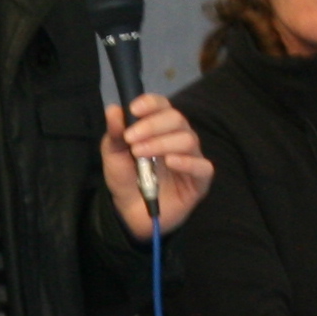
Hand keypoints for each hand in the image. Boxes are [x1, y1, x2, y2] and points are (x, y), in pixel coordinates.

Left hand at [103, 94, 214, 236]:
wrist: (129, 211)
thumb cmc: (126, 178)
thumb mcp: (114, 154)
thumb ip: (115, 133)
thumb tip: (113, 109)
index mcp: (159, 126)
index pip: (162, 105)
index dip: (151, 104)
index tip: (133, 110)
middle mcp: (178, 137)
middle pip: (176, 119)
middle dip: (152, 126)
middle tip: (131, 140)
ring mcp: (191, 158)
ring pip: (188, 140)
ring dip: (162, 143)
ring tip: (140, 154)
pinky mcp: (199, 181)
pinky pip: (203, 167)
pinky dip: (187, 162)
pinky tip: (170, 163)